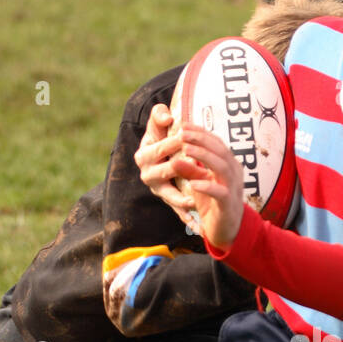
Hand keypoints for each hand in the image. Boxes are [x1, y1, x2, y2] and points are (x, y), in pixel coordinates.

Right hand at [135, 104, 202, 229]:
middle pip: (167, 171)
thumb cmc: (159, 137)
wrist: (160, 157)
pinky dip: (187, 218)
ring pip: (171, 196)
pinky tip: (198, 225)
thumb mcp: (156, 126)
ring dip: (182, 198)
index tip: (187, 136)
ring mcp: (159, 191)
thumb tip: (166, 117)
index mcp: (144, 156)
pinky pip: (178, 212)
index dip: (174, 142)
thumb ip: (157, 116)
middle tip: (197, 166)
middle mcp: (148, 175)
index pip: (160, 148)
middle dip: (182, 168)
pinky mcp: (170, 202)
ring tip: (194, 200)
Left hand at [174, 126, 245, 248]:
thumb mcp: (199, 184)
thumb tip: (175, 157)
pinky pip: (221, 193)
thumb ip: (190, 170)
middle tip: (182, 134)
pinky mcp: (229, 205)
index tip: (183, 125)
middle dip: (201, 140)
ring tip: (186, 150)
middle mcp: (234, 174)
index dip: (200, 133)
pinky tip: (194, 183)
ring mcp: (233, 189)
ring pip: (222, 167)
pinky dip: (207, 186)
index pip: (216, 143)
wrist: (227, 231)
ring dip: (204, 157)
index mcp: (228, 165)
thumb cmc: (213, 205)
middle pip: (220, 151)